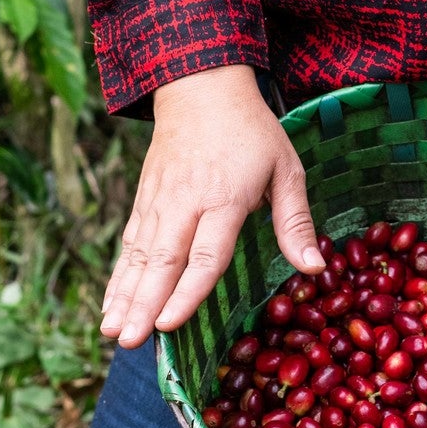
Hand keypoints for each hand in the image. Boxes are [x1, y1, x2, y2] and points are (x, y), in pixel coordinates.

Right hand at [100, 64, 323, 347]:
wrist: (201, 86)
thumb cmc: (252, 130)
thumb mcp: (285, 167)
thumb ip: (296, 221)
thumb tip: (316, 269)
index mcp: (225, 197)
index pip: (206, 253)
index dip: (188, 291)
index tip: (170, 324)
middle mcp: (186, 202)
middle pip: (163, 259)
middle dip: (144, 303)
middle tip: (130, 341)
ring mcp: (160, 201)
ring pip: (139, 255)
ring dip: (124, 295)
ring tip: (112, 333)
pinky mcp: (145, 199)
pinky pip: (130, 243)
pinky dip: (118, 276)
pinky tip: (110, 306)